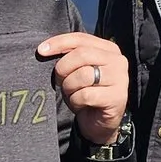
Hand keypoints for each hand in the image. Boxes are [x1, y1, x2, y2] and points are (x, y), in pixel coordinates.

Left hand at [38, 32, 127, 147]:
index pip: (80, 38)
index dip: (59, 42)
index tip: (40, 51)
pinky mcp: (117, 98)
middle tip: (60, 81)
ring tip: (72, 94)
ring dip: (69, 88)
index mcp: (109, 49)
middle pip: (81, 54)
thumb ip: (70, 56)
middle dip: (63, 68)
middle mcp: (118, 61)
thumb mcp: (78, 70)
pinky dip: (75, 101)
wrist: (99, 123)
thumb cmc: (86, 92)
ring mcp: (120, 79)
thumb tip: (44, 49)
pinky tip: (80, 105)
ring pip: (82, 75)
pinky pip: (85, 95)